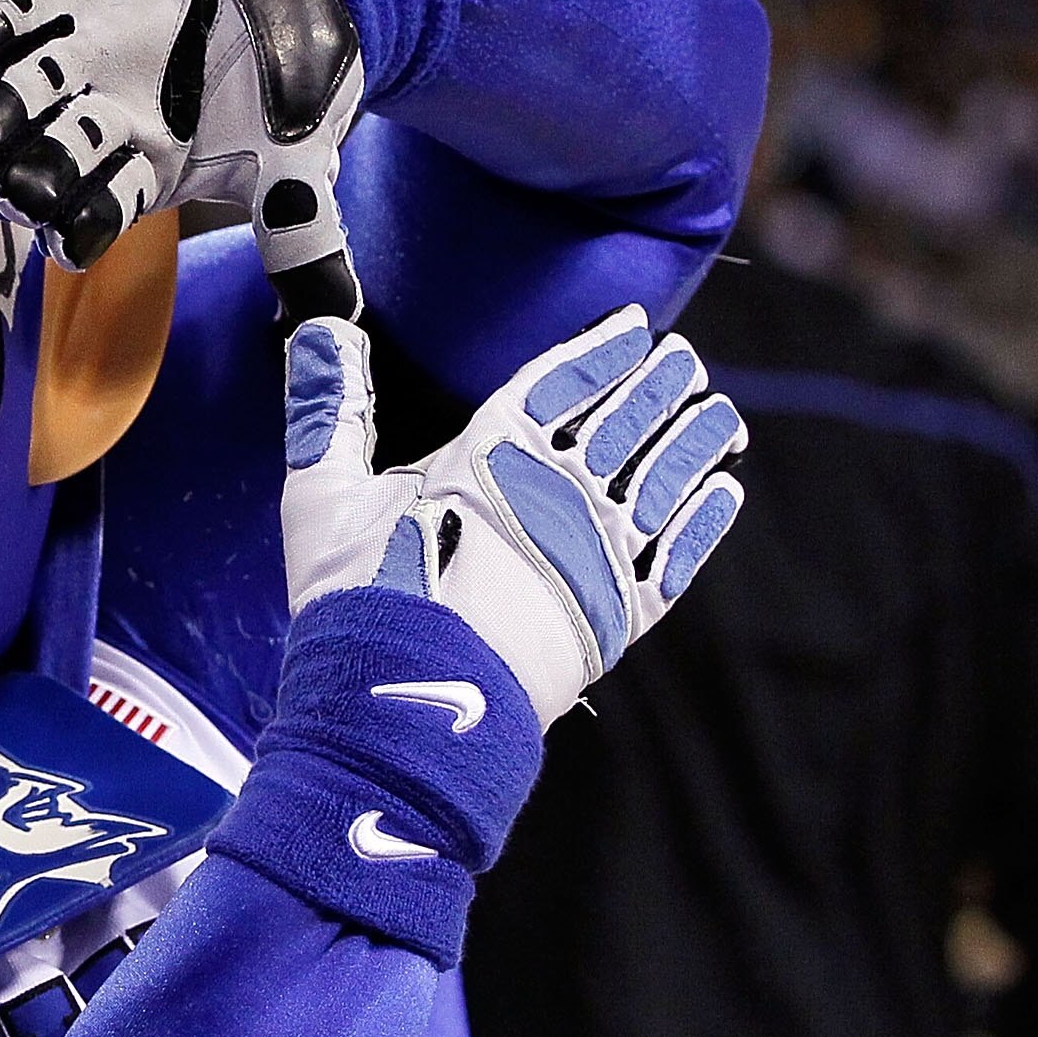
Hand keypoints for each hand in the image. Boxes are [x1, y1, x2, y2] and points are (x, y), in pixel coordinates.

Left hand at [0, 0, 367, 317]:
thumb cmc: (282, 76)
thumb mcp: (301, 164)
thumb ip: (306, 246)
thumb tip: (336, 337)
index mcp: (135, 175)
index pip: (91, 217)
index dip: (77, 228)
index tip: (70, 240)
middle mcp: (86, 129)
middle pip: (36, 167)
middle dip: (25, 178)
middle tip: (22, 185)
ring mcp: (60, 66)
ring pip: (3, 101)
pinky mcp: (44, 2)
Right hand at [281, 309, 746, 725]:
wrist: (403, 712)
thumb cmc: (356, 602)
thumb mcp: (323, 497)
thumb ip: (329, 408)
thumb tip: (314, 323)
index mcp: (492, 459)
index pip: (561, 383)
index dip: (602, 350)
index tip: (634, 324)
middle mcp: (561, 497)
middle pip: (625, 422)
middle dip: (659, 385)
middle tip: (687, 360)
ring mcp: (598, 557)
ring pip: (665, 481)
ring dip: (696, 441)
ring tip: (723, 414)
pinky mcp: (618, 617)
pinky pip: (678, 555)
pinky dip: (705, 519)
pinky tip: (723, 491)